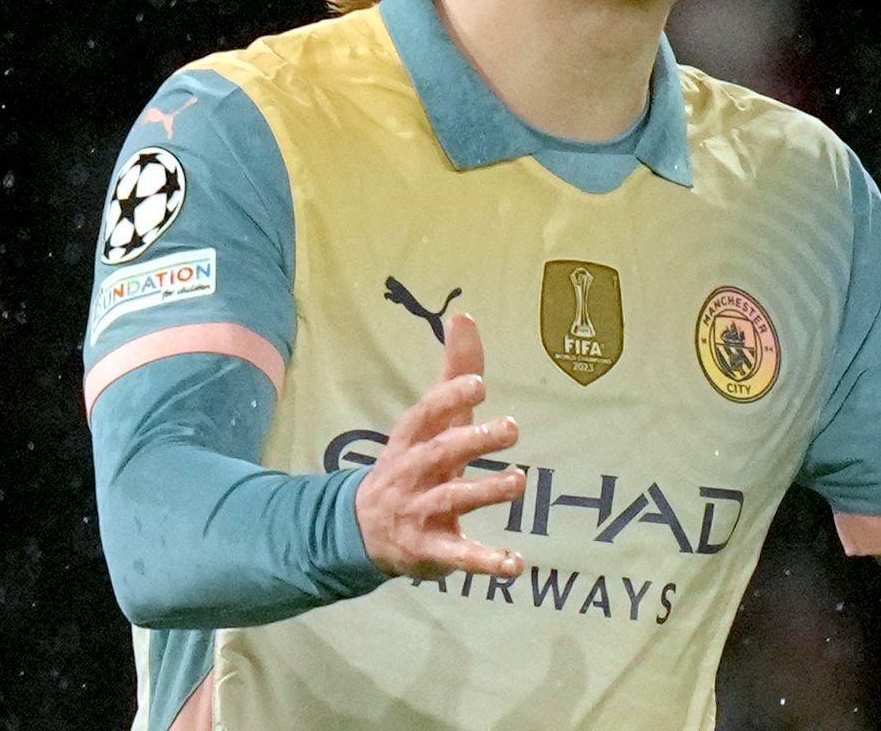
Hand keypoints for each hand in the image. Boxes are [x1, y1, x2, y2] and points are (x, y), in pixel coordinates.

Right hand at [354, 314, 527, 580]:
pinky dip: (486, 562)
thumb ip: (454, 371)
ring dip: (485, 492)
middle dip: (473, 441)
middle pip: (440, 454)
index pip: (427, 414)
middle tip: (511, 428)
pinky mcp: (430, 551)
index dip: (450, 398)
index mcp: (412, 439)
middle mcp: (413, 473)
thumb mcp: (430, 419)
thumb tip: (466, 316)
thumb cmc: (412, 461)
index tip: (479, 384)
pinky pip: (458, 556)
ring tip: (518, 483)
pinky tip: (515, 563)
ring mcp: (419, 513)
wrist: (362, 528)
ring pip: (451, 501)